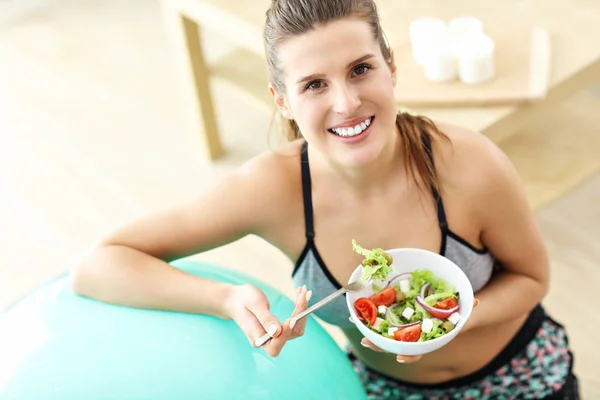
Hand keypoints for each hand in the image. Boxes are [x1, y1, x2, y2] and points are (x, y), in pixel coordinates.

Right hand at [226, 283, 310, 356]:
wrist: (235, 300)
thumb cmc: (242, 300)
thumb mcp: (254, 304)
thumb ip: (265, 319)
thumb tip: (277, 332)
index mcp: (258, 338)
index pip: (275, 345)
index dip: (285, 334)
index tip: (292, 317)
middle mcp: (267, 341)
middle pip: (290, 335)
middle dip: (300, 315)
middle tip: (305, 294)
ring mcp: (274, 336)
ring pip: (295, 328)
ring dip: (302, 310)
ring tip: (304, 291)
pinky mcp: (278, 329)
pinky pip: (293, 322)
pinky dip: (299, 309)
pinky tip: (300, 295)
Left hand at [357, 298, 479, 363]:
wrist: (447, 305)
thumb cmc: (452, 311)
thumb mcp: (461, 310)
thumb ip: (467, 307)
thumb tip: (474, 302)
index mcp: (426, 337)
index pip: (417, 350)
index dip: (409, 354)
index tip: (400, 357)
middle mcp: (412, 334)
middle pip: (393, 343)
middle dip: (380, 344)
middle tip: (366, 342)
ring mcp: (402, 326)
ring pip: (383, 332)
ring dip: (370, 331)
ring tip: (357, 326)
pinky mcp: (393, 313)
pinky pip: (379, 317)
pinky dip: (367, 316)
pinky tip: (356, 312)